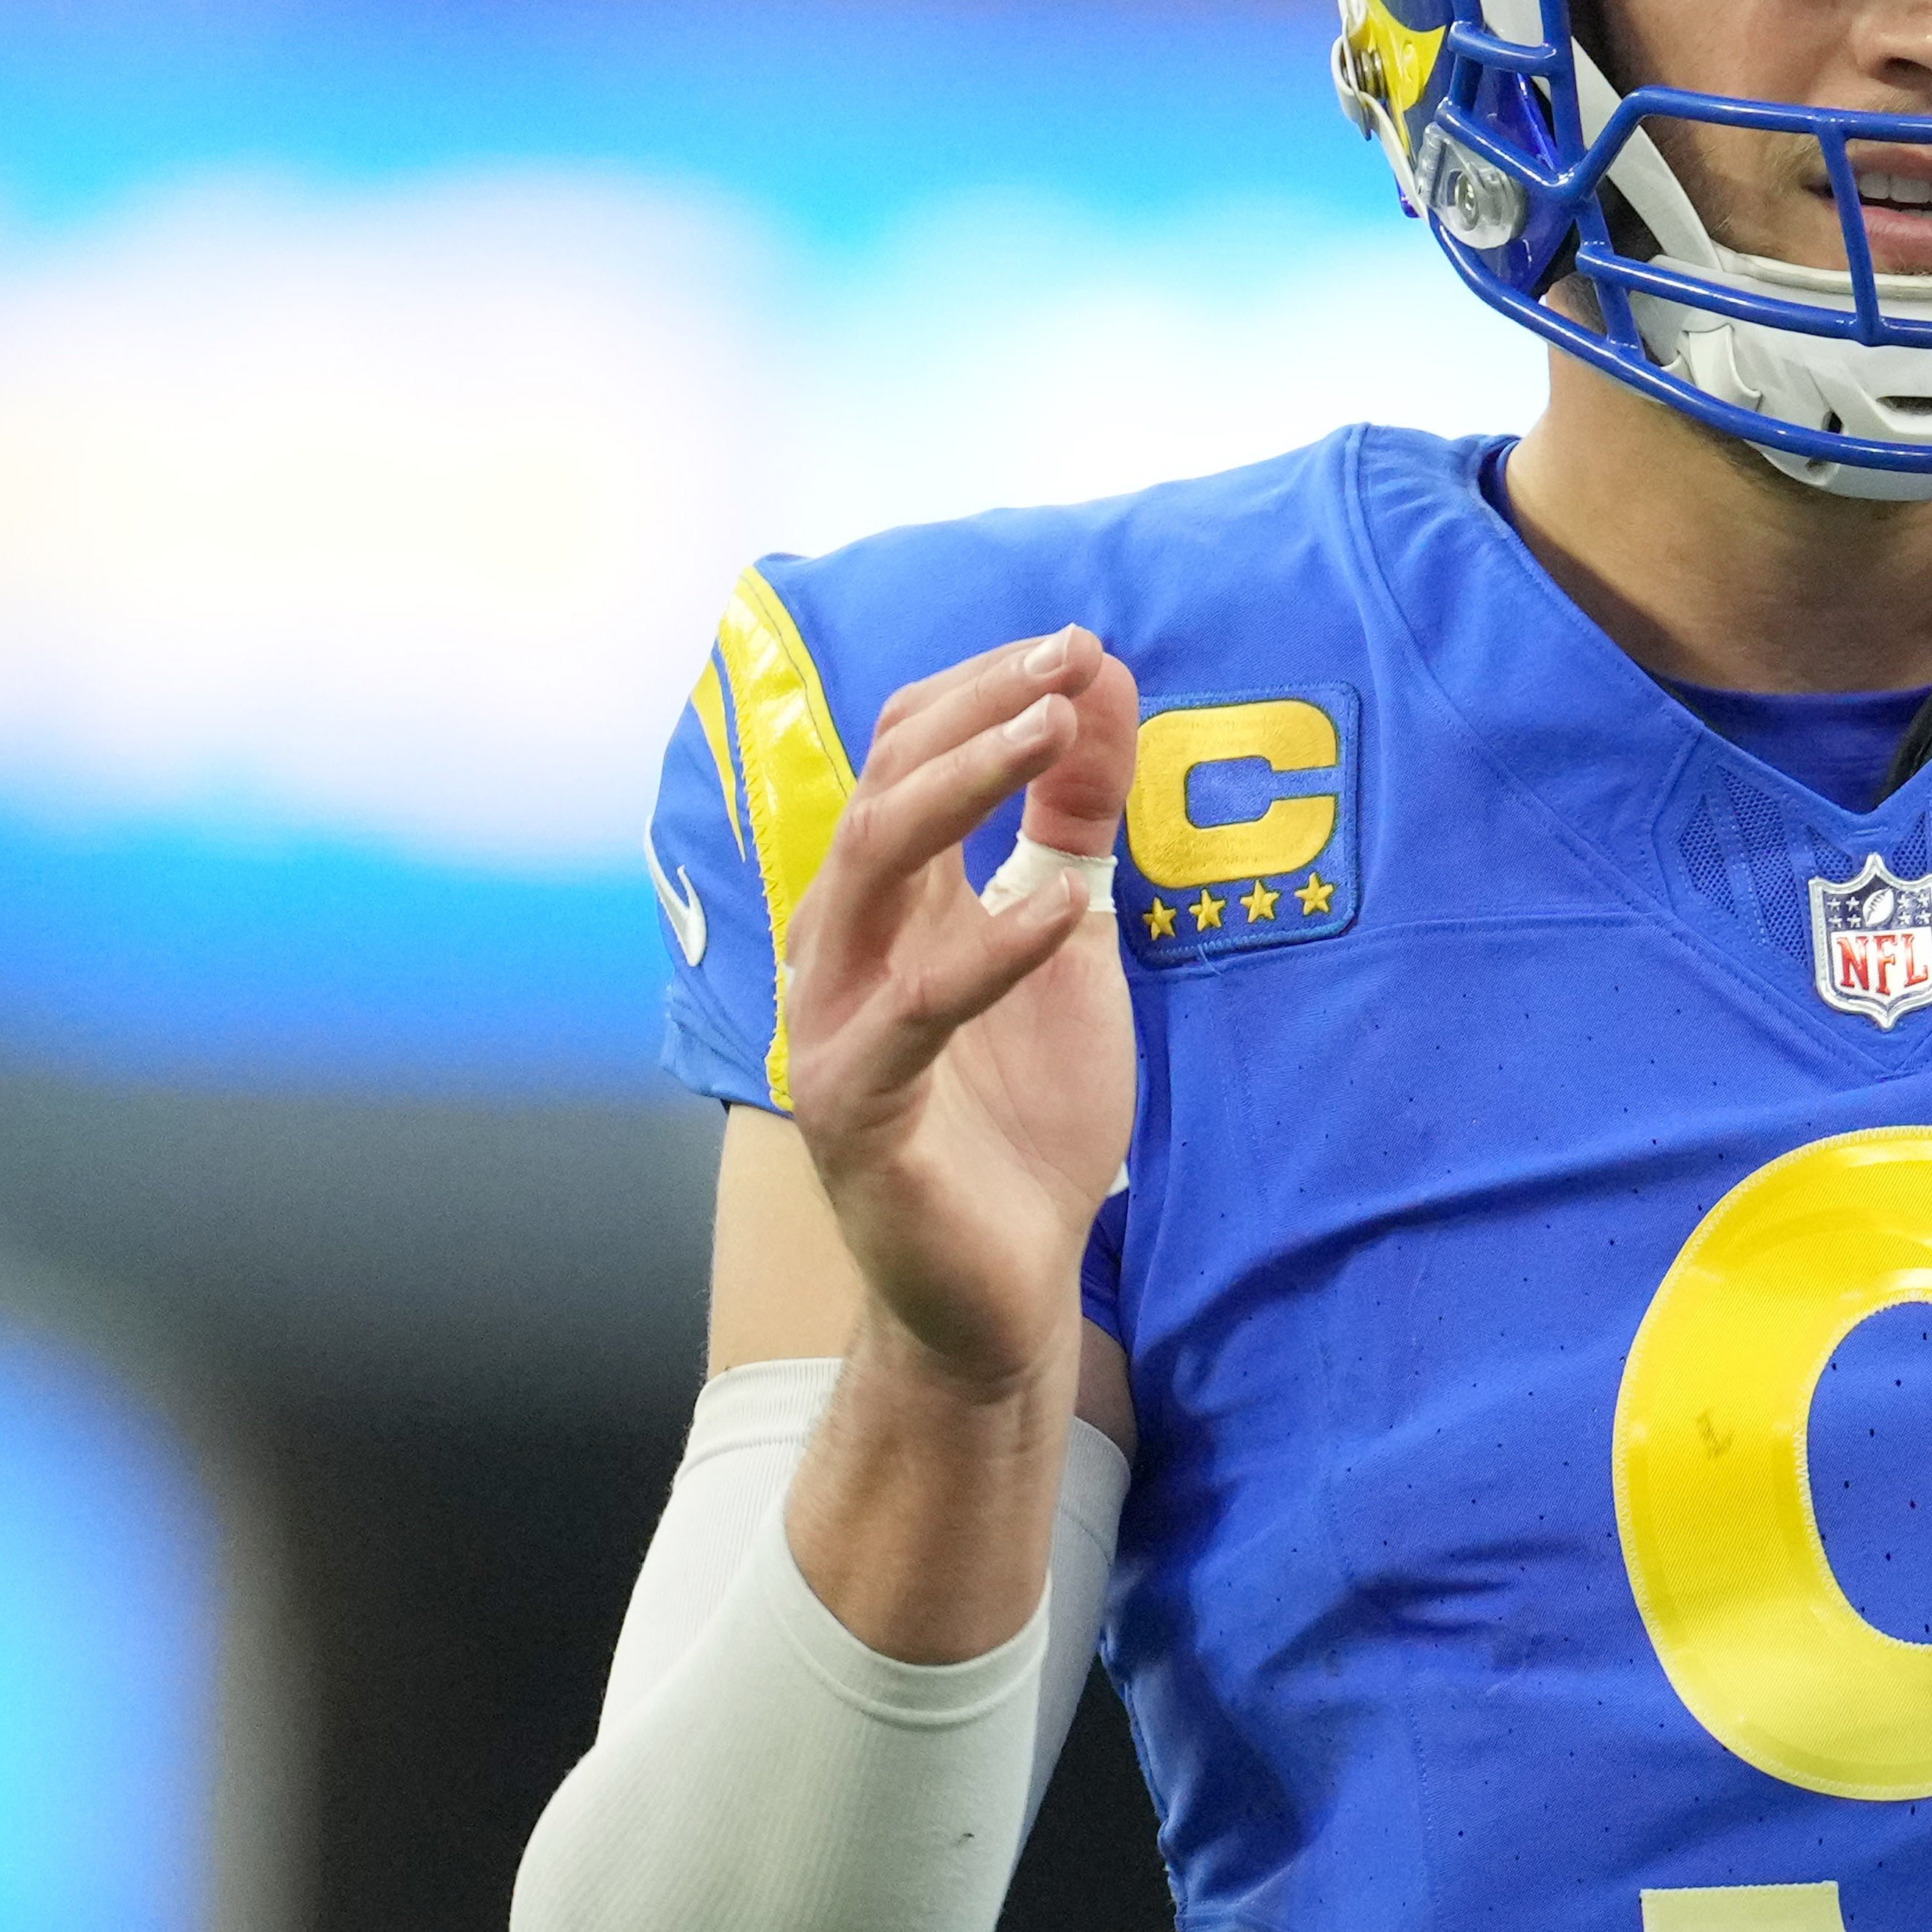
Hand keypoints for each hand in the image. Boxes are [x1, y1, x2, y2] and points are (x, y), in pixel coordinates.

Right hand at [778, 629, 1144, 1408]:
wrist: (1006, 1288)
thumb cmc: (1027, 1116)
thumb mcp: (1067, 946)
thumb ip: (1075, 826)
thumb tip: (1100, 686)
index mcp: (884, 901)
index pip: (903, 754)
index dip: (981, 689)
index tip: (1077, 643)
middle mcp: (838, 945)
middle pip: (882, 787)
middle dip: (974, 713)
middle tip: (1067, 663)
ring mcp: (831, 1023)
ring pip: (869, 865)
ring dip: (966, 786)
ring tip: (1055, 735)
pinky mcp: (855, 1107)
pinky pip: (912, 1009)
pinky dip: (987, 948)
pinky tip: (1062, 910)